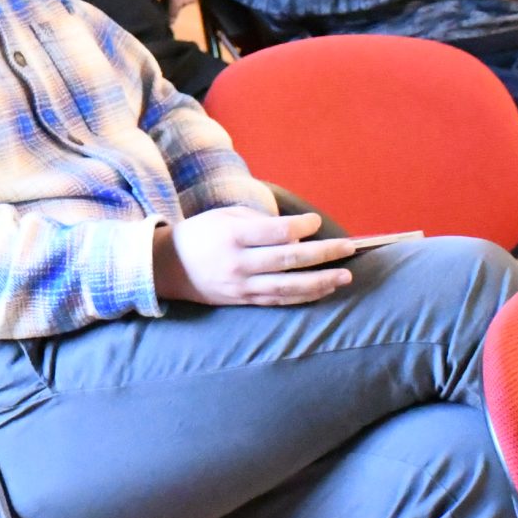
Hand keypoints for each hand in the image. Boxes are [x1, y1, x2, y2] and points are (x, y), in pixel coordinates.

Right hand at [152, 206, 353, 306]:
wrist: (169, 267)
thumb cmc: (200, 234)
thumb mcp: (224, 216)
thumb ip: (259, 222)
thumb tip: (297, 231)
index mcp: (232, 236)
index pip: (276, 231)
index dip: (301, 225)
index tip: (315, 220)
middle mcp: (238, 263)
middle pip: (289, 259)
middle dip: (323, 253)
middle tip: (348, 247)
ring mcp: (242, 285)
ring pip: (289, 286)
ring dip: (321, 281)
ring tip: (345, 276)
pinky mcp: (244, 300)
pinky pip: (280, 300)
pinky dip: (304, 296)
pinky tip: (323, 289)